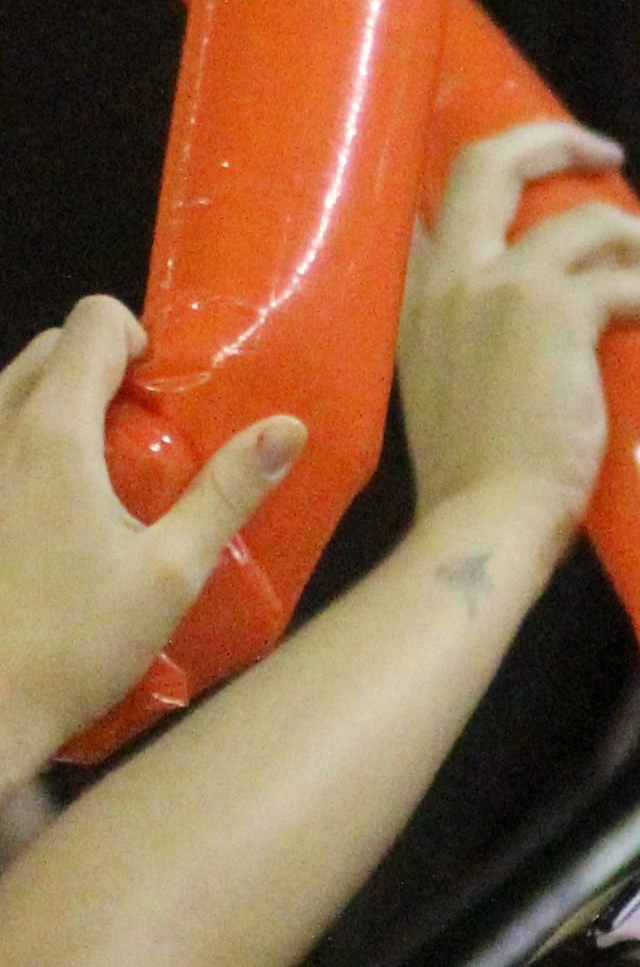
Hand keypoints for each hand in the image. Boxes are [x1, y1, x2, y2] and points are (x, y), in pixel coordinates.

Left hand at [0, 296, 301, 764]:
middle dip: (102, 370)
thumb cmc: (75, 644)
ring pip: (14, 387)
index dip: (139, 341)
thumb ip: (226, 492)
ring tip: (105, 475)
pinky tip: (57, 508)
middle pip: (50, 347)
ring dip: (63, 404)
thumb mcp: (171, 572)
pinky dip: (29, 441)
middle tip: (146, 437)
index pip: (91, 323)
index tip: (167, 398)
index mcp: (51, 433)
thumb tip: (287, 427)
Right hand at [397, 121, 639, 552]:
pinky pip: (639, 284)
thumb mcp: (453, 390)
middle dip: (558, 140)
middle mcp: (447, 274)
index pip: (447, 199)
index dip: (505, 171)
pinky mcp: (558, 314)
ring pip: (597, 221)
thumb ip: (476, 348)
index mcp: (415, 293)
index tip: (555, 174)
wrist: (484, 520)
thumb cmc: (478, 480)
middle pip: (493, 161)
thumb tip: (547, 343)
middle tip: (609, 153)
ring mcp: (500, 287)